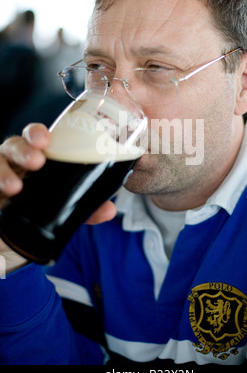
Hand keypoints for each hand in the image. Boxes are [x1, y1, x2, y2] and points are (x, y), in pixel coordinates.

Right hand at [0, 123, 116, 270]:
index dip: (36, 134)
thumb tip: (109, 210)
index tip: (45, 141)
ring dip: (4, 171)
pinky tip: (1, 195)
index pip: (33, 138)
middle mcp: (13, 163)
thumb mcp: (65, 209)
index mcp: (36, 159)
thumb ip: (85, 209)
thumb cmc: (42, 211)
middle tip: (37, 162)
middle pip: (12, 145)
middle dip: (23, 149)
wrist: (16, 238)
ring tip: (16, 188)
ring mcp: (0, 175)